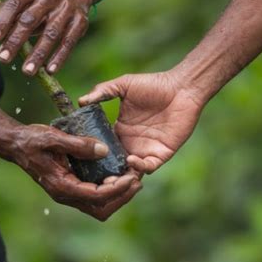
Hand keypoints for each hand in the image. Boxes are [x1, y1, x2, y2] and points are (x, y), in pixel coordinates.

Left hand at [0, 0, 106, 75]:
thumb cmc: (41, 4)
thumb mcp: (26, 4)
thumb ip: (9, 17)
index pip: (14, 3)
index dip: (3, 20)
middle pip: (30, 19)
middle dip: (16, 40)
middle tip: (3, 59)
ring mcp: (67, 8)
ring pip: (51, 34)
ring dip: (38, 54)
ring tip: (27, 72)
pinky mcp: (80, 21)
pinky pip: (68, 42)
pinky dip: (59, 57)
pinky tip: (50, 71)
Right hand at [0, 124, 141, 220]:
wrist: (17, 145)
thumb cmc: (32, 140)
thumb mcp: (54, 138)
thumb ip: (78, 144)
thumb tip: (104, 151)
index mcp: (62, 186)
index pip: (97, 196)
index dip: (117, 189)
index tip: (132, 177)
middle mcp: (66, 195)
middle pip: (101, 209)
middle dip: (122, 197)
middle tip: (137, 180)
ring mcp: (69, 193)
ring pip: (99, 206)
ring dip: (118, 195)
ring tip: (132, 178)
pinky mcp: (72, 186)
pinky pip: (95, 196)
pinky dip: (110, 189)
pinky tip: (118, 174)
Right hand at [79, 72, 204, 173]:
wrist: (181, 88)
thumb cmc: (153, 84)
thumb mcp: (124, 85)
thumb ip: (102, 91)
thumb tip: (81, 101)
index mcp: (120, 130)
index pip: (103, 146)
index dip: (93, 153)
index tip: (81, 156)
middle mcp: (131, 143)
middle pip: (114, 163)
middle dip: (105, 172)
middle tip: (93, 175)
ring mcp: (146, 149)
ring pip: (130, 171)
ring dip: (120, 176)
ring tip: (110, 176)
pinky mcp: (161, 154)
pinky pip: (148, 166)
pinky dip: (139, 167)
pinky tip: (131, 160)